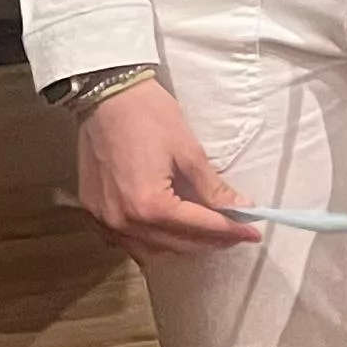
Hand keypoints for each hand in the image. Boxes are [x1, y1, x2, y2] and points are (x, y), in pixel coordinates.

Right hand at [74, 78, 260, 258]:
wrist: (106, 96)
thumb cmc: (149, 116)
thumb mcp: (188, 151)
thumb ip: (212, 187)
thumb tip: (240, 209)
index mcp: (150, 205)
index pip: (199, 228)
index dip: (230, 231)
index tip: (253, 232)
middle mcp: (125, 221)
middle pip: (177, 245)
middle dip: (210, 240)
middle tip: (236, 233)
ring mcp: (105, 221)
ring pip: (151, 250)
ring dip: (182, 245)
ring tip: (208, 233)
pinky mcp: (93, 213)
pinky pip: (127, 242)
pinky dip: (152, 241)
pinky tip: (169, 231)